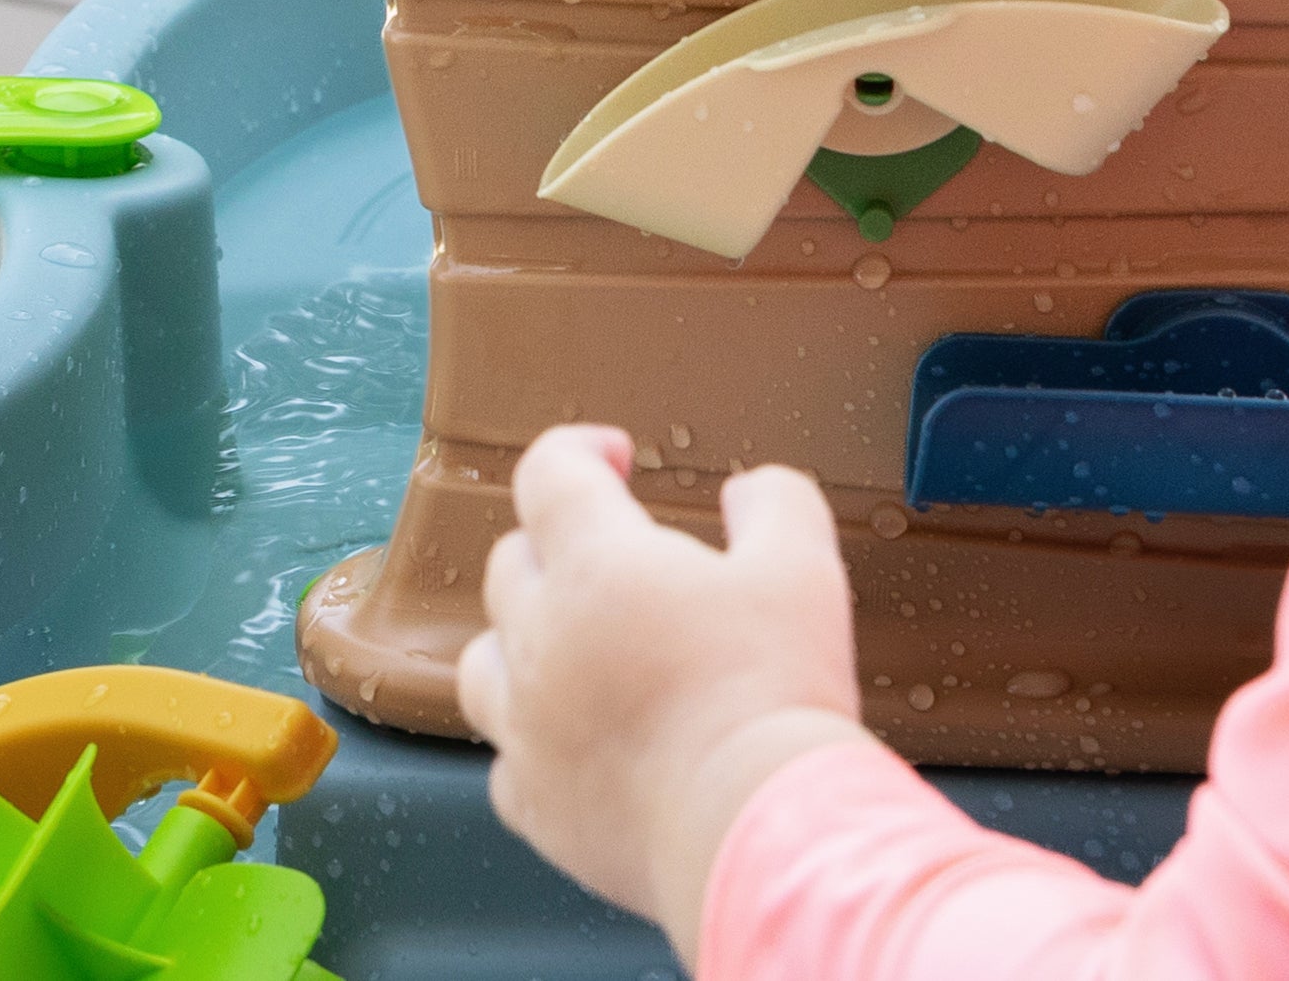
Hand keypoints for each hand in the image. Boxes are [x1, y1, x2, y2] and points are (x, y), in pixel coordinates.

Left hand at [456, 426, 867, 967]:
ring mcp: (528, 726)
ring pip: (485, 659)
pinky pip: (508, 763)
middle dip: (558, 548)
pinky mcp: (536, 805)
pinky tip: (581, 750)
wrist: (760, 836)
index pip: (549, 472)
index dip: (579, 451)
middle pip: (512, 563)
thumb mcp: (803, 572)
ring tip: (577, 652)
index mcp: (594, 566)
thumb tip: (748, 490)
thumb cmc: (777, 698)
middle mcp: (540, 638)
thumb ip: (776, 505)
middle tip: (619, 567)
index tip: (615, 458)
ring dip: (522, 642)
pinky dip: (536, 747)